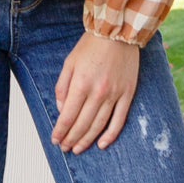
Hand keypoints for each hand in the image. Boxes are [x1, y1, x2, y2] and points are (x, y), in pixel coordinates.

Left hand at [52, 33, 139, 153]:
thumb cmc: (91, 46)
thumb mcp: (69, 63)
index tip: (55, 139)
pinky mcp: (128, 94)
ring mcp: (115, 94)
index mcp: (81, 84)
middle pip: (82, 124)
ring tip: (78, 149)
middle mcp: (98, 92)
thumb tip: (62, 110)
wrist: (118, 33)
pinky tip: (102, 144)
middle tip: (64, 148)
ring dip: (87, 140)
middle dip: (71, 139)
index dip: (60, 131)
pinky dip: (110, 134)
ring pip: (99, 125)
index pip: (68, 116)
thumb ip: (62, 88)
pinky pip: (119, 119)